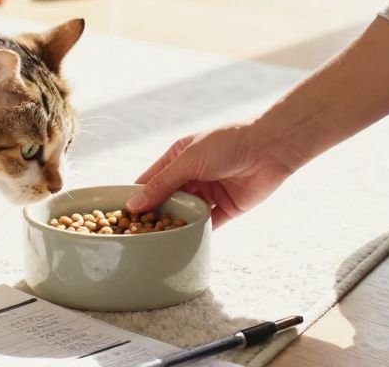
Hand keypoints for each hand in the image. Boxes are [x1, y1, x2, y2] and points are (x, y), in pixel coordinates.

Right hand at [126, 121, 296, 227]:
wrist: (270, 148)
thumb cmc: (227, 143)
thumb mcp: (189, 161)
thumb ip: (162, 184)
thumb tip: (135, 204)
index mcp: (178, 157)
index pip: (150, 180)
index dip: (135, 197)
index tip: (118, 216)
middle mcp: (191, 176)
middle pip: (166, 200)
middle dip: (153, 216)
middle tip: (135, 236)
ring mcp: (209, 193)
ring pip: (185, 214)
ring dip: (174, 226)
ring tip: (156, 243)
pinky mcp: (226, 208)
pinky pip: (207, 225)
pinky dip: (196, 233)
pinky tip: (182, 245)